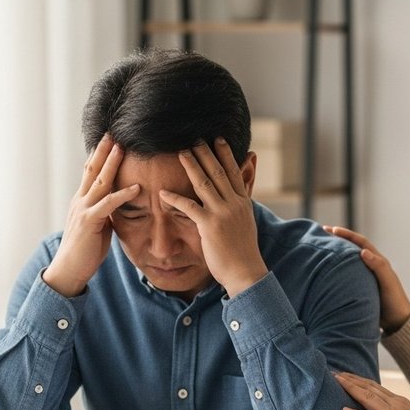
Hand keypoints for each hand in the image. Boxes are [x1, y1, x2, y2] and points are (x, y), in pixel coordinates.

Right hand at [43, 134, 138, 296]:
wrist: (68, 269)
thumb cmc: (85, 250)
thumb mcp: (98, 225)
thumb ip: (105, 211)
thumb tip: (117, 203)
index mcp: (82, 199)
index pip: (90, 171)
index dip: (99, 153)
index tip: (110, 138)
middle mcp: (80, 200)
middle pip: (92, 169)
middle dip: (103, 149)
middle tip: (114, 131)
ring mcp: (83, 210)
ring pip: (99, 181)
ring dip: (111, 163)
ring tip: (123, 147)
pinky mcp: (89, 222)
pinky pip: (108, 205)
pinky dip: (123, 195)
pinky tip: (136, 187)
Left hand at [160, 138, 267, 296]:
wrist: (246, 272)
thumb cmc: (243, 251)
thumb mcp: (247, 224)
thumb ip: (242, 206)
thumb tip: (241, 199)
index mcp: (243, 203)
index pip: (234, 172)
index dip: (225, 154)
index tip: (218, 139)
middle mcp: (234, 204)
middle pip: (219, 172)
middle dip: (206, 153)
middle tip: (195, 137)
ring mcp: (222, 213)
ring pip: (205, 183)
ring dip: (192, 166)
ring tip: (181, 151)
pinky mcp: (210, 226)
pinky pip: (189, 207)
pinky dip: (175, 198)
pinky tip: (162, 192)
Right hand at [322, 226, 409, 332]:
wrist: (397, 321)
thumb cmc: (394, 301)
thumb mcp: (388, 282)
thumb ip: (378, 266)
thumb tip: (362, 251)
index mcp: (378, 261)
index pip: (360, 243)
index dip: (347, 234)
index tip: (332, 230)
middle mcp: (370, 266)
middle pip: (352, 248)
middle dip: (338, 240)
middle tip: (321, 234)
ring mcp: (364, 276)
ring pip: (348, 260)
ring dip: (336, 253)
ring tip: (320, 249)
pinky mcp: (359, 287)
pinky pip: (345, 274)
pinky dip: (336, 269)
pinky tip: (325, 271)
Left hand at [336, 372, 409, 409]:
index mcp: (400, 402)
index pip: (376, 387)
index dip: (360, 380)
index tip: (346, 375)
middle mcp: (395, 404)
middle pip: (369, 388)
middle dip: (351, 380)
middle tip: (335, 372)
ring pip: (368, 398)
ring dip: (351, 388)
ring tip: (336, 381)